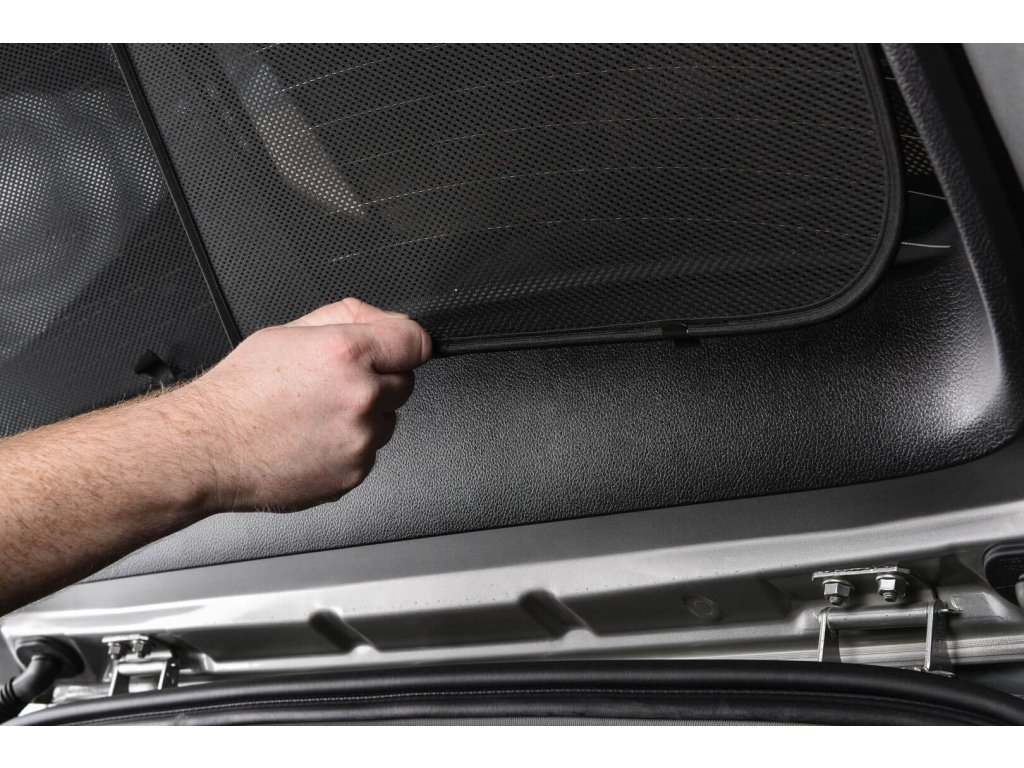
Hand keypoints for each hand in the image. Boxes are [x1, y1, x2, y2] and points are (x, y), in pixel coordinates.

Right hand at [170, 298, 431, 512]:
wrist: (207, 448)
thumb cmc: (238, 394)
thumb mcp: (287, 331)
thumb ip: (345, 318)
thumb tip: (378, 320)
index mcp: (345, 354)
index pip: (416, 342)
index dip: (406, 343)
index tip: (401, 349)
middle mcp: (359, 396)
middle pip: (405, 382)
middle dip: (379, 379)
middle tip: (334, 384)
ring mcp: (360, 439)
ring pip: (388, 420)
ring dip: (365, 416)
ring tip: (316, 416)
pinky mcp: (354, 473)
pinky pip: (370, 452)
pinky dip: (350, 446)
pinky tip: (313, 440)